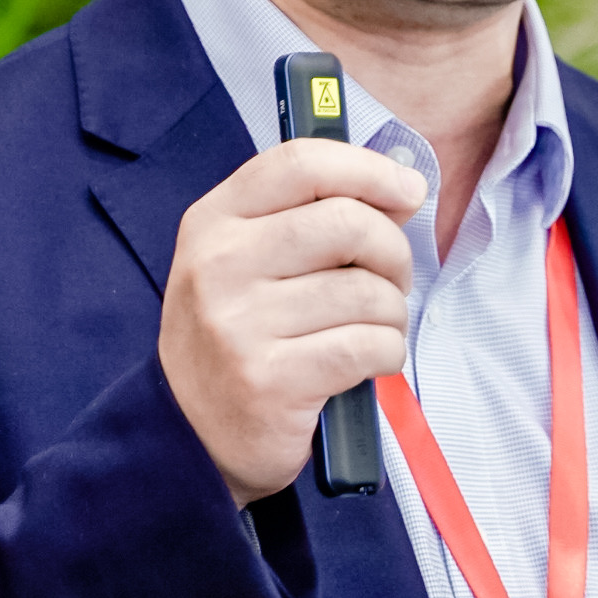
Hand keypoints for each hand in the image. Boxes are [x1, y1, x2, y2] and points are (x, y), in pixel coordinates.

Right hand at [159, 140, 427, 504]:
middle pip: (348, 222)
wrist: (190, 434)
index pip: (301, 163)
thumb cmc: (238, 337)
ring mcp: (240, 324)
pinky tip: (366, 361)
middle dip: (393, 251)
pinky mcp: (271, 380)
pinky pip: (369, 345)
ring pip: (368, 291)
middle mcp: (219, 265)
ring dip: (392, 313)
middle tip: (392, 279)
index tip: (407, 190)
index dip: (368, 169)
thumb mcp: (246, 261)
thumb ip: (307, 216)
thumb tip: (400, 188)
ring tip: (370, 328)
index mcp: (213, 222)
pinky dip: (387, 352)